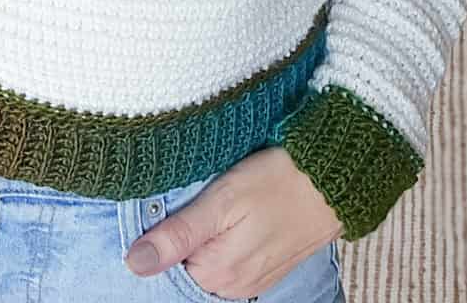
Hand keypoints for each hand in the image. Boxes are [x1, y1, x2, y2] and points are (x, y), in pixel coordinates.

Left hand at [124, 147, 342, 298]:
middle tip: (203, 198)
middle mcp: (233, 287)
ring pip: (210, 262)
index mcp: (217, 274)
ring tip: (223, 204)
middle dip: (186, 235)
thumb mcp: (221, 201)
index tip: (175, 204)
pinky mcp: (267, 268)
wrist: (331, 179)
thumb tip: (134, 263)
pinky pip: (232, 261)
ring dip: (207, 236)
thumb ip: (178, 234)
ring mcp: (253, 281)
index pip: (166, 263)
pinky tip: (237, 216)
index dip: (163, 231)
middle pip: (188, 264)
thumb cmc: (275, 181)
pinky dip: (226, 240)